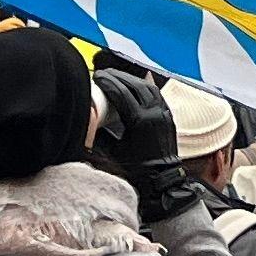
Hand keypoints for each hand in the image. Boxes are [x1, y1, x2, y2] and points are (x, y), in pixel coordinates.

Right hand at [95, 68, 200, 223]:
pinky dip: (145, 86)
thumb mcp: (113, 153)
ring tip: (116, 77)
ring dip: (131, 79)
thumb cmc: (137, 170)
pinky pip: (157, 94)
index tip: (96, 77)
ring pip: (148, 87)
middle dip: (118, 77)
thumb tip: (86, 120)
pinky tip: (137, 81)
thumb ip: (99, 135)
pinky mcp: (168, 115)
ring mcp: (164, 113)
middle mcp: (154, 113)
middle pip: (135, 85)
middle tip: (103, 74)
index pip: (121, 93)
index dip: (107, 82)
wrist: (162, 181)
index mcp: (140, 121)